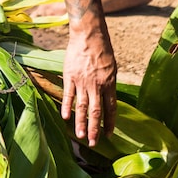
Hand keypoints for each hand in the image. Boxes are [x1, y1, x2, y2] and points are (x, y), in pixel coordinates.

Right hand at [61, 32, 116, 146]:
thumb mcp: (112, 66)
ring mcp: (82, 82)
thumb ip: (109, 83)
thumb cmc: (102, 48)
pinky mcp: (70, 76)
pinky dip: (66, 107)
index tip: (108, 135)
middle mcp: (96, 85)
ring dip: (81, 123)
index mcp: (109, 83)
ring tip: (80, 137)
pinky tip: (65, 118)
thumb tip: (108, 97)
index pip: (110, 108)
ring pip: (82, 107)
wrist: (88, 34)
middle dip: (95, 129)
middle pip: (96, 112)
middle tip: (93, 143)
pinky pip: (68, 95)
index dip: (110, 123)